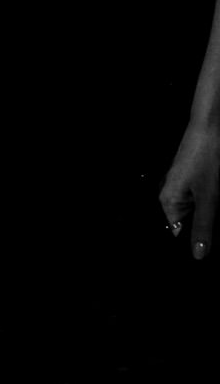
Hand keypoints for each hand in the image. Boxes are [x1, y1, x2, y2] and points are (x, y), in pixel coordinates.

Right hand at [161, 122, 218, 260]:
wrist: (210, 128)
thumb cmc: (206, 159)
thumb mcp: (209, 198)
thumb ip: (203, 228)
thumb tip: (197, 255)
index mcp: (168, 202)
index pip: (177, 233)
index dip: (194, 240)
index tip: (212, 242)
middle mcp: (171, 195)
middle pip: (188, 222)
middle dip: (206, 226)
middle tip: (218, 212)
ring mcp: (182, 186)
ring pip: (198, 211)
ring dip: (212, 212)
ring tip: (219, 200)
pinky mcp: (193, 180)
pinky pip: (202, 200)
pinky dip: (213, 202)